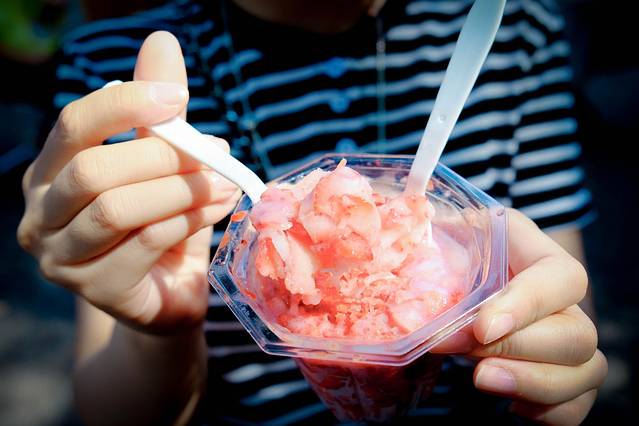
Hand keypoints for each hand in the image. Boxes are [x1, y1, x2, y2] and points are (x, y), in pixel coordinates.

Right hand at [17, 31, 239, 332]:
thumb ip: (159, 113)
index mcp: (51, 173)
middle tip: (215, 152)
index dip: (125, 105)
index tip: (178, 98)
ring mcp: (61, 258)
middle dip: (162, 156)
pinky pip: (146, 242)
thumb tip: (162, 41)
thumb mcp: (162, 165)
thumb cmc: (161, 222)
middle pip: (93, 169)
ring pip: (117, 209)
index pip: (74, 125)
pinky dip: (190, 220)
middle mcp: (41, 214)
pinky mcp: (96, 290)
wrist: (167, 293)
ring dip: (180, 190)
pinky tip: (218, 209)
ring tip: (223, 184)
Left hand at [433, 209, 606, 424]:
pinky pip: (578, 403)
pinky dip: (550, 413)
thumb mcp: (443, 232)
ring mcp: (565, 338)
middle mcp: (561, 299)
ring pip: (586, 370)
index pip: (561, 277)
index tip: (482, 328)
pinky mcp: (559, 373)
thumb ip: (430, 229)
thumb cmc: (450, 249)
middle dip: (520, 351)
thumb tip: (401, 225)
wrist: (455, 276)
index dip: (529, 305)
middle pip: (577, 334)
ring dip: (535, 384)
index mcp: (536, 254)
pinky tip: (511, 403)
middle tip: (470, 358)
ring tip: (483, 380)